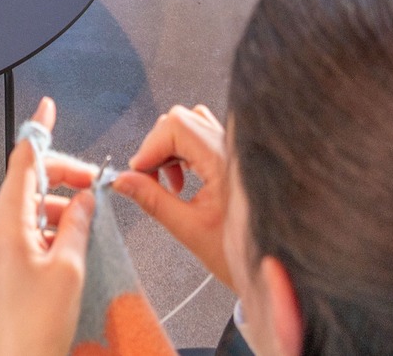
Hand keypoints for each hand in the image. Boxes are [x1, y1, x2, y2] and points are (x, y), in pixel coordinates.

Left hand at [0, 98, 99, 355]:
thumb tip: (84, 198)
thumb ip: (77, 225)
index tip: (47, 106)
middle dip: (61, 176)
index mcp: (8, 223)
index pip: (23, 161)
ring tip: (88, 221)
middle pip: (29, 183)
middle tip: (92, 185)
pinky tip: (74, 243)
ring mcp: (0, 251)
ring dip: (60, 206)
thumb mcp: (68, 268)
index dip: (39, 131)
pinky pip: (29, 233)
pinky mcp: (7, 269)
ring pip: (31, 209)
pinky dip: (53, 228)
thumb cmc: (36, 325)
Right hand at [112, 104, 232, 285]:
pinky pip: (203, 138)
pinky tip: (183, 183)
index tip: (138, 173)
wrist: (271, 270)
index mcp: (224, 161)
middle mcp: (232, 149)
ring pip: (192, 126)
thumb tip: (121, 180)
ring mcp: (235, 152)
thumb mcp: (188, 229)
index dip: (150, 146)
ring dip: (171, 149)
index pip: (176, 125)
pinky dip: (184, 153)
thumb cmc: (239, 254)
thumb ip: (151, 200)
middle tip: (150, 180)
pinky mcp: (234, 159)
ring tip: (170, 184)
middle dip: (157, 147)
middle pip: (182, 120)